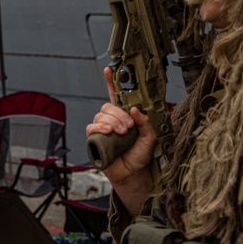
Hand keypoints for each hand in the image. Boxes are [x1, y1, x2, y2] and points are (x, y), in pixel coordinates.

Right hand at [86, 67, 157, 206]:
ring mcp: (102, 129)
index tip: (109, 69)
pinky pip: (92, 127)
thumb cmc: (141, 156)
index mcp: (125, 116)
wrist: (134, 174)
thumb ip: (145, 122)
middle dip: (119, 114)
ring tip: (122, 132)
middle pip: (108, 106)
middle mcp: (111, 121)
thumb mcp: (150, 138)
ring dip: (113, 122)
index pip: (116, 96)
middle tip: (129, 126)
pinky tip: (108, 132)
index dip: (111, 82)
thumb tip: (135, 110)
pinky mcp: (94, 138)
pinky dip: (100, 127)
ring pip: (101, 115)